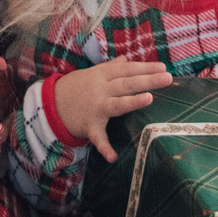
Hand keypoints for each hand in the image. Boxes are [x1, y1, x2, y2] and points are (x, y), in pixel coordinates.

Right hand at [52, 60, 172, 161]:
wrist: (50, 104)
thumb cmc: (75, 87)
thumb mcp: (91, 74)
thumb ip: (111, 68)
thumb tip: (126, 59)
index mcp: (101, 76)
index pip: (126, 69)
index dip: (144, 68)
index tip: (162, 67)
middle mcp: (100, 90)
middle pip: (126, 83)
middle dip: (147, 80)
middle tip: (167, 78)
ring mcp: (95, 108)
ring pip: (116, 104)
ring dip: (132, 102)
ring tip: (149, 98)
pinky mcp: (89, 126)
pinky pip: (98, 138)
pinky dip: (104, 148)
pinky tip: (113, 157)